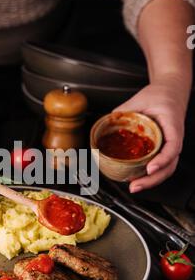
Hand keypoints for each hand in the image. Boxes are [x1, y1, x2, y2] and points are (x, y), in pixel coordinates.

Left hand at [114, 75, 187, 192]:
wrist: (169, 93)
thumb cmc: (159, 96)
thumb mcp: (140, 100)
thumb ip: (123, 111)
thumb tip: (106, 121)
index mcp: (173, 126)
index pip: (172, 147)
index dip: (162, 160)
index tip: (150, 168)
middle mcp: (174, 140)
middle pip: (169, 166)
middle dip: (152, 180)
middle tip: (135, 185)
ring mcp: (170, 147)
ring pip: (165, 170)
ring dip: (150, 181)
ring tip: (134, 187)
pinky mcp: (163, 150)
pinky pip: (158, 166)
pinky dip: (148, 175)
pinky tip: (136, 179)